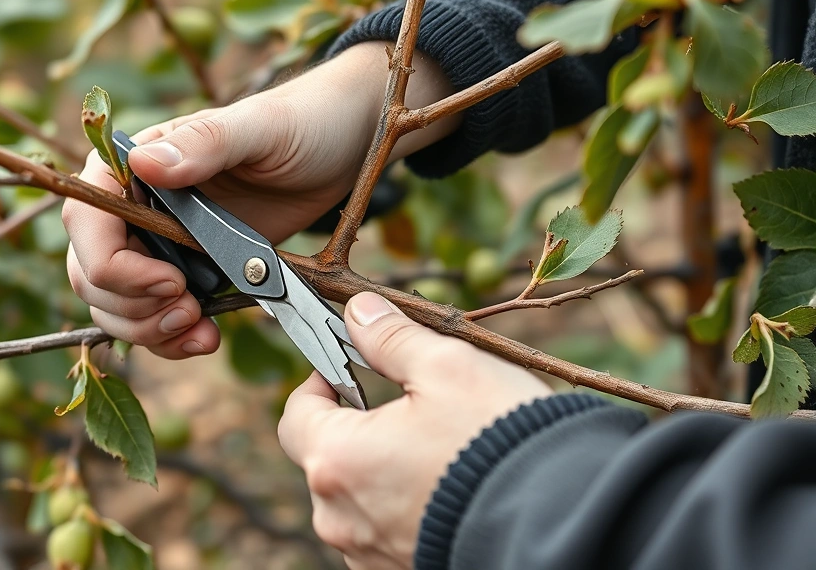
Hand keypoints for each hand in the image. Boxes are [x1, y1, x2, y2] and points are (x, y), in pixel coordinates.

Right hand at [63, 43, 458, 357]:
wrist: (338, 150)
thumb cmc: (299, 124)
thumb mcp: (258, 129)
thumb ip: (205, 143)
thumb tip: (146, 163)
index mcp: (135, 163)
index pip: (87, 221)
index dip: (113, 263)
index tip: (168, 281)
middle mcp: (135, 205)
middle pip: (91, 273)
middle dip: (131, 305)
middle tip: (186, 311)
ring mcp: (159, 243)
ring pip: (115, 304)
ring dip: (148, 329)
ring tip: (198, 331)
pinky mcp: (189, 272)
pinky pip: (155, 316)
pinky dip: (171, 338)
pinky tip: (205, 338)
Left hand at [278, 293, 551, 568]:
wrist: (561, 523)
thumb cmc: (500, 442)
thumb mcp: (447, 367)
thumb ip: (391, 338)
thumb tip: (360, 312)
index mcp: (337, 459)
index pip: (296, 414)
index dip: (318, 382)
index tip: (347, 367)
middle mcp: (340, 517)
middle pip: (328, 457)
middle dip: (358, 425)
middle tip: (406, 403)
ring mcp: (368, 554)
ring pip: (359, 497)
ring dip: (384, 469)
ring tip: (440, 448)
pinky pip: (387, 531)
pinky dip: (407, 506)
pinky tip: (450, 487)